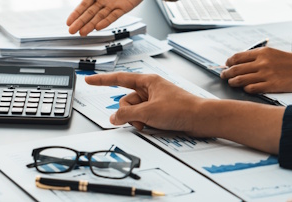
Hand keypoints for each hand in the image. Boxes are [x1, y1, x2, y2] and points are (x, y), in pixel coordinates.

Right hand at [67, 0, 142, 35]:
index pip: (83, 6)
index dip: (76, 14)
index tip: (68, 23)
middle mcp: (103, 0)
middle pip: (90, 13)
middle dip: (80, 22)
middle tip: (72, 31)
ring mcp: (112, 5)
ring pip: (100, 17)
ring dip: (91, 25)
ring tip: (83, 33)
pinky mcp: (123, 8)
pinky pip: (114, 16)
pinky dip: (106, 22)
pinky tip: (99, 27)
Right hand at [87, 72, 285, 153]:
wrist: (202, 119)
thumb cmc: (182, 108)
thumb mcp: (148, 112)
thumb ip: (126, 114)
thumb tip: (114, 118)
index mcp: (147, 81)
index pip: (119, 79)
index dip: (102, 80)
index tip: (89, 79)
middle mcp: (150, 89)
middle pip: (126, 101)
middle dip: (129, 113)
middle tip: (141, 119)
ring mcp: (154, 101)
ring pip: (133, 112)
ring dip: (138, 121)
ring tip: (151, 124)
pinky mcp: (159, 112)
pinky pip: (143, 118)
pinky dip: (145, 124)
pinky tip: (155, 127)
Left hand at [220, 47, 291, 93]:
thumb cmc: (290, 62)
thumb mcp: (272, 54)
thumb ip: (256, 58)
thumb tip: (238, 63)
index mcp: (262, 53)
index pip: (237, 57)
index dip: (228, 62)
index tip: (226, 65)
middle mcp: (262, 63)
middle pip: (235, 69)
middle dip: (226, 73)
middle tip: (224, 76)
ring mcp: (266, 75)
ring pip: (240, 80)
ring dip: (233, 82)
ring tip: (231, 83)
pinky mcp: (271, 86)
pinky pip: (251, 89)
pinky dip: (245, 89)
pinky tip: (245, 88)